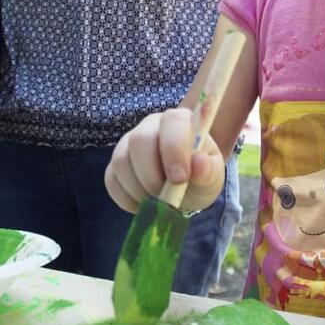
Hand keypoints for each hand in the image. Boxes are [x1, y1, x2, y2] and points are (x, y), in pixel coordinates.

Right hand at [105, 108, 224, 214]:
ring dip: (139, 189)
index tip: (180, 178)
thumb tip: (199, 163)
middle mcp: (150, 126)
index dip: (173, 149)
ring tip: (158, 202)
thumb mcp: (212, 177)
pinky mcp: (115, 165)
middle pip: (140, 140)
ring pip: (121, 161)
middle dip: (152, 174)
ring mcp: (128, 144)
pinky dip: (127, 198)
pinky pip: (111, 180)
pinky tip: (144, 204)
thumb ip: (208, 171)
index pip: (172, 122)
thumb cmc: (201, 176)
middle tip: (166, 198)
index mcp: (178, 121)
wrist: (185, 187)